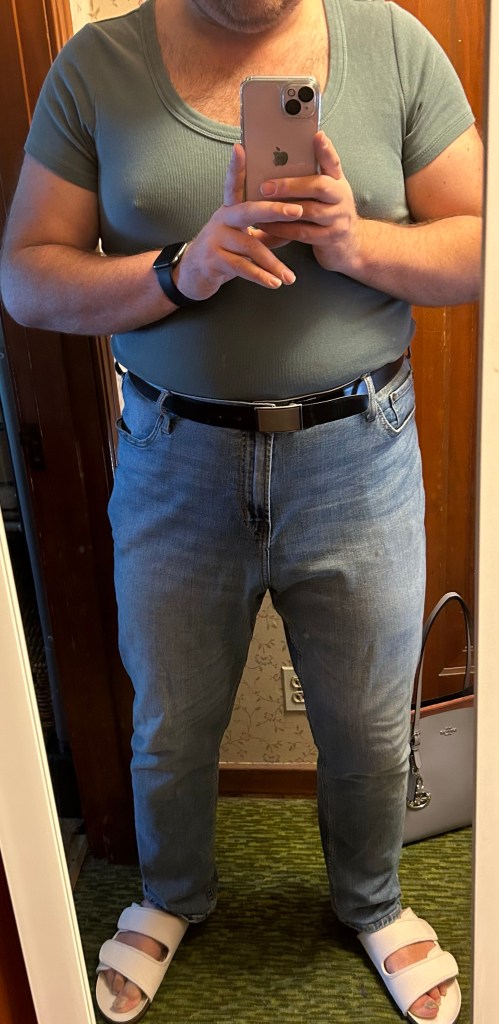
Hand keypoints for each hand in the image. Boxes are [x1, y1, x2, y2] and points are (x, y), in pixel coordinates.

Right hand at [174, 144, 302, 300]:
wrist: (192, 275)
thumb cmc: (223, 252)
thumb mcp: (241, 237)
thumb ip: (265, 230)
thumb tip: (294, 225)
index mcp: (229, 210)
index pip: (233, 184)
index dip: (236, 167)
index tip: (240, 148)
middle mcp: (221, 220)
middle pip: (249, 210)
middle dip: (275, 210)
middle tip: (297, 211)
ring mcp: (216, 240)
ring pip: (250, 246)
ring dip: (273, 263)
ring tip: (289, 277)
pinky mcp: (214, 261)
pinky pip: (242, 267)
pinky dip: (261, 276)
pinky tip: (274, 283)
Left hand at [254, 132, 361, 273]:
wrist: (349, 247)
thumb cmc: (330, 214)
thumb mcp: (327, 193)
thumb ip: (313, 177)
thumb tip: (289, 157)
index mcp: (339, 182)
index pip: (333, 162)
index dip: (326, 149)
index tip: (317, 136)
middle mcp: (342, 198)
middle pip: (319, 186)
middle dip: (291, 185)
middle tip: (266, 186)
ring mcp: (338, 219)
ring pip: (309, 211)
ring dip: (282, 208)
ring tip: (260, 205)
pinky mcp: (330, 239)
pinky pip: (302, 233)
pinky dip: (282, 229)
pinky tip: (266, 226)